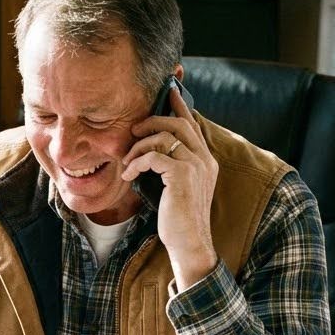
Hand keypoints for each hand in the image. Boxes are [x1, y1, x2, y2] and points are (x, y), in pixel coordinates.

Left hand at [121, 85, 218, 288]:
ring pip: (164, 136)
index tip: (170, 92)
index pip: (193, 126)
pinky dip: (137, 162)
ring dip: (139, 147)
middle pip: (179, 123)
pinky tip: (129, 175)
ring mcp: (196, 166)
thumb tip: (152, 152)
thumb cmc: (179, 220)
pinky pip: (153, 156)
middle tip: (134, 130)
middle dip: (153, 120)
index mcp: (206, 161)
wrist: (189, 243)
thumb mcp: (177, 189)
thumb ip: (173, 168)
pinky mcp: (182, 175)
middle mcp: (205, 160)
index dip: (180, 107)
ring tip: (127, 162)